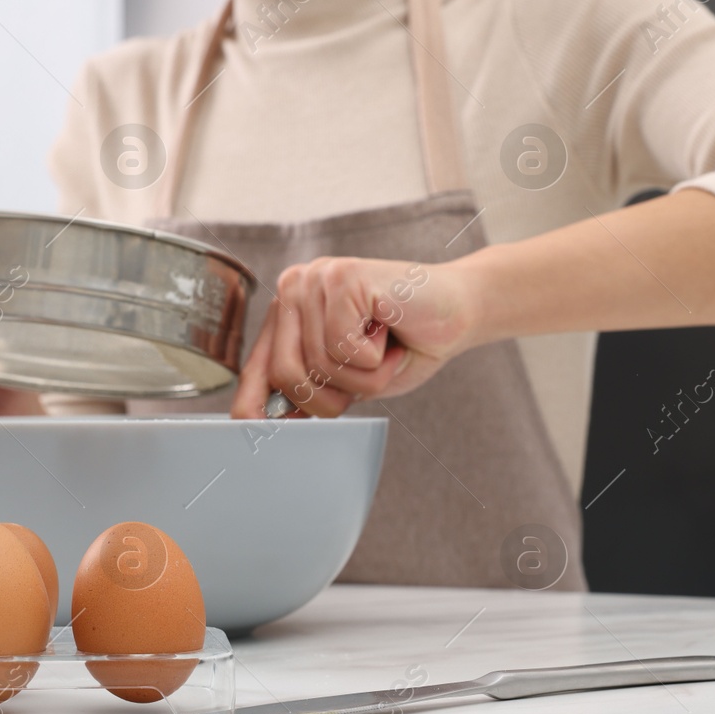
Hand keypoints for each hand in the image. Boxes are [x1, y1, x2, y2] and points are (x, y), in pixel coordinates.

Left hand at [229, 258, 476, 418]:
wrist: (461, 310)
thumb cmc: (406, 346)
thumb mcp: (349, 378)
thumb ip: (310, 390)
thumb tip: (267, 422)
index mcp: (289, 313)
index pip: (256, 369)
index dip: (254, 406)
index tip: (253, 435)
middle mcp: (294, 289)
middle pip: (285, 375)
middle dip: (332, 398)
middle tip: (369, 380)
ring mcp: (316, 279)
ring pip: (320, 365)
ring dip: (365, 378)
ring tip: (386, 352)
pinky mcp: (343, 277)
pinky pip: (344, 347)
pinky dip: (376, 358)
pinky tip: (390, 332)